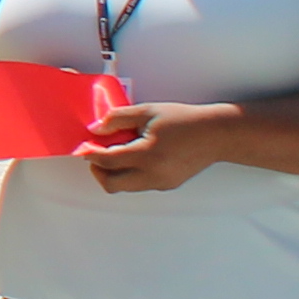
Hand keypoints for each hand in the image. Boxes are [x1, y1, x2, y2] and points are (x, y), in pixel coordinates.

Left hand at [78, 97, 227, 192]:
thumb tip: (96, 129)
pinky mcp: (167, 185)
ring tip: (118, 151)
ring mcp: (161, 183)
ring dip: (115, 173)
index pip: (107, 161)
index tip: (83, 148)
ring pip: (125, 186)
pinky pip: (139, 184)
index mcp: (147, 155)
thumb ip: (117, 119)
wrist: (215, 134)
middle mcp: (154, 174)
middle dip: (98, 170)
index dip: (90, 154)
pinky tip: (135, 156)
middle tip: (95, 154)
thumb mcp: (147, 112)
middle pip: (111, 184)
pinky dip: (130, 174)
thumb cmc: (185, 121)